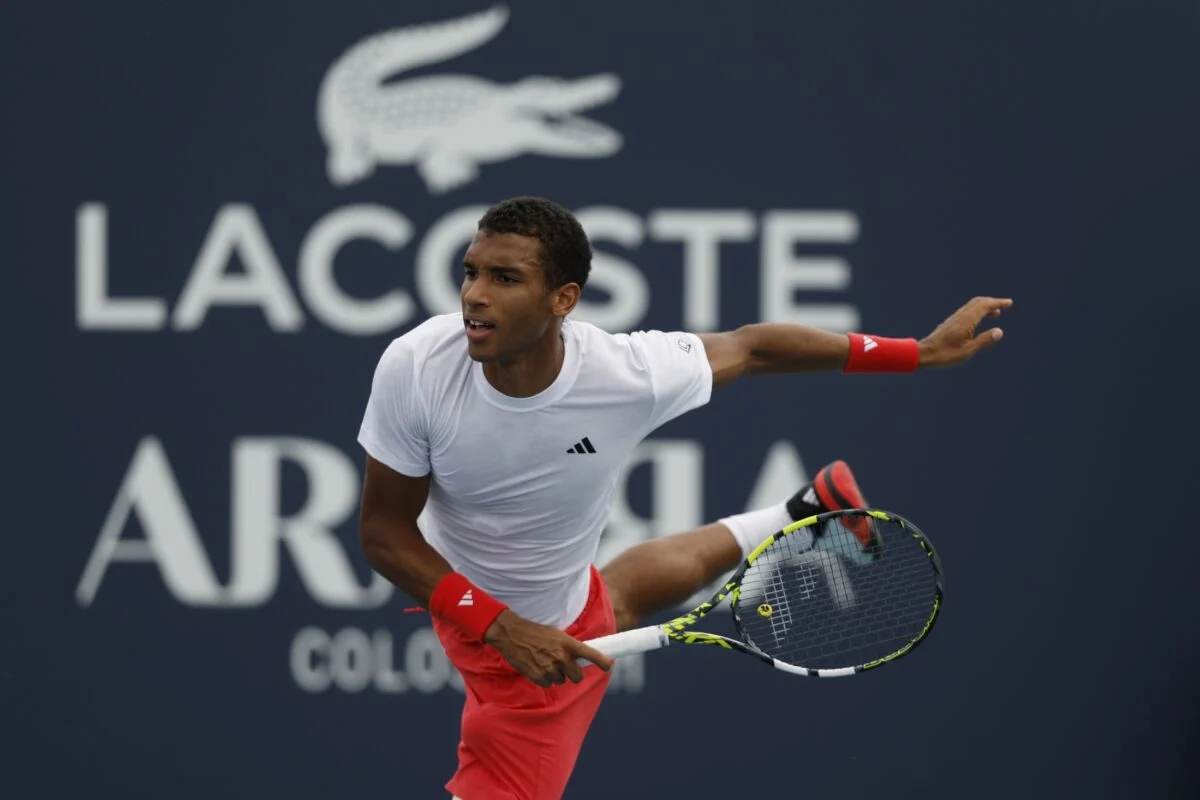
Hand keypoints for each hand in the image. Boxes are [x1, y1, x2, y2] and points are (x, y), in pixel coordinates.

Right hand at [483, 609, 613, 686]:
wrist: (512, 634)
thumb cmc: (535, 632)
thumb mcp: (556, 634)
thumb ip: (568, 646)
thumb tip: (579, 656)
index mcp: (568, 644)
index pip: (590, 655)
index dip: (602, 662)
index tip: (607, 666)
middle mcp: (561, 657)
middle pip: (577, 677)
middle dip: (574, 674)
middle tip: (567, 668)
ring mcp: (550, 668)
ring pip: (561, 680)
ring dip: (557, 675)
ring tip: (545, 662)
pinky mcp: (538, 677)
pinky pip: (548, 684)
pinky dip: (545, 678)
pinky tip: (537, 667)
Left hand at [918, 296, 1012, 368]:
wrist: (923, 354)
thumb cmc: (945, 354)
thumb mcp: (968, 350)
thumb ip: (984, 340)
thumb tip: (999, 332)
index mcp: (966, 321)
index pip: (984, 306)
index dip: (998, 303)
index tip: (1009, 303)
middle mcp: (960, 316)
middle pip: (978, 302)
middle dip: (992, 302)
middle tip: (1005, 305)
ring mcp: (953, 319)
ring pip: (971, 307)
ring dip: (985, 307)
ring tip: (996, 313)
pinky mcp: (949, 324)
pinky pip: (966, 312)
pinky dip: (976, 312)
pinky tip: (978, 321)